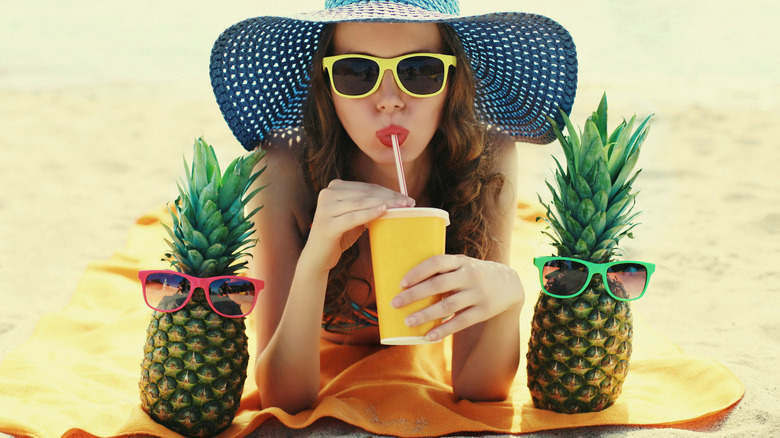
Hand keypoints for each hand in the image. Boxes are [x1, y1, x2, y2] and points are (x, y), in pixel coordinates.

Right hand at [305, 179, 414, 270]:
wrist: (317, 258)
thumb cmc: (340, 235)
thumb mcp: (354, 216)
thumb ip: (368, 206)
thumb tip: (398, 201)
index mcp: (334, 187)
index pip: (367, 187)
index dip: (388, 191)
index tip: (407, 198)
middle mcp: (327, 194)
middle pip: (365, 193)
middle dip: (389, 197)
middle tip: (409, 203)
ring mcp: (324, 209)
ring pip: (360, 203)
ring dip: (384, 204)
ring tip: (401, 208)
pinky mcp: (326, 225)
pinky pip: (352, 217)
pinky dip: (369, 213)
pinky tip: (384, 212)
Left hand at [391, 254, 523, 340]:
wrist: (510, 284)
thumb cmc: (474, 274)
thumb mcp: (463, 265)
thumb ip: (443, 271)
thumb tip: (409, 284)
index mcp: (461, 261)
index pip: (436, 262)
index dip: (418, 272)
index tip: (401, 283)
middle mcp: (470, 275)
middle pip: (438, 285)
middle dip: (414, 295)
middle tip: (395, 303)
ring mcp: (478, 294)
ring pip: (448, 305)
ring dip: (426, 314)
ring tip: (408, 321)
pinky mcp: (484, 311)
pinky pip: (461, 322)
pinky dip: (443, 330)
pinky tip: (428, 336)